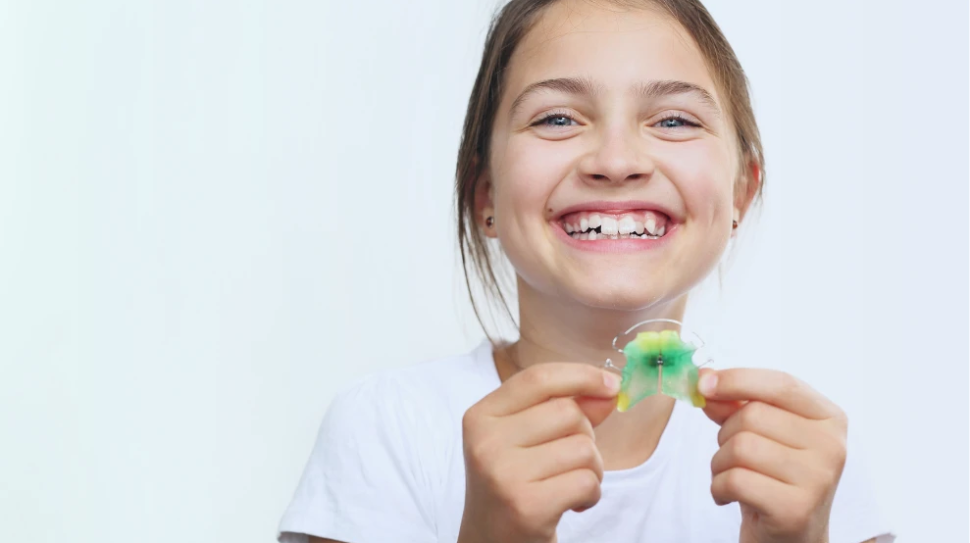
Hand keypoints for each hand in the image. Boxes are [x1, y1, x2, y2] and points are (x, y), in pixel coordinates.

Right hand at [458, 362, 619, 542]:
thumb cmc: (515, 485)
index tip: (611, 384)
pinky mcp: (526, 506)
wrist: (491, 542)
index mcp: (481, 417)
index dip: (581, 375)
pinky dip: (591, 494)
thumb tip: (609, 388)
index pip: (538, 379)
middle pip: (568, 412)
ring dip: (592, 469)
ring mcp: (503, 474)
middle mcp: (486, 442)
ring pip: (583, 447)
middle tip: (569, 462)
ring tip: (569, 485)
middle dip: (586, 435)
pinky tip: (571, 505)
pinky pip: (586, 481)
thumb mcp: (528, 440)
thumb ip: (565, 409)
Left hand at [699, 368, 846, 542]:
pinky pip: (736, 480)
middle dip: (725, 433)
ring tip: (732, 476)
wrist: (789, 536)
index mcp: (829, 418)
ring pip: (741, 447)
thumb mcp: (758, 434)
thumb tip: (704, 380)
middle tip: (731, 455)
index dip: (737, 379)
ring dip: (720, 463)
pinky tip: (729, 496)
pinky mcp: (796, 509)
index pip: (781, 384)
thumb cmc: (772, 477)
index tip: (704, 384)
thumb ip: (734, 404)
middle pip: (753, 416)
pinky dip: (719, 487)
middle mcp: (832, 446)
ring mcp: (819, 479)